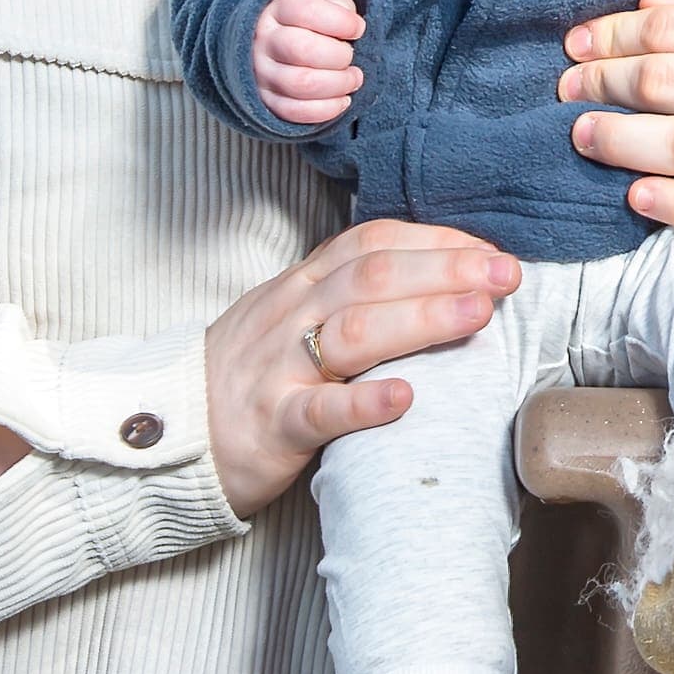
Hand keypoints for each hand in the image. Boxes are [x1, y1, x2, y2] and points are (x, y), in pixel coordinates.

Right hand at [203, 219, 516, 515]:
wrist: (168, 433)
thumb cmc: (248, 376)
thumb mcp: (291, 318)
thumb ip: (348, 297)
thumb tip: (437, 281)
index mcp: (303, 286)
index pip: (373, 243)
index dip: (436, 240)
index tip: (491, 250)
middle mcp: (292, 316)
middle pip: (373, 276)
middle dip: (446, 269)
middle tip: (506, 274)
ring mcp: (279, 369)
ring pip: (353, 332)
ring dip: (421, 319)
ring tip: (477, 316)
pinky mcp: (271, 426)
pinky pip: (318, 412)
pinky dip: (364, 403)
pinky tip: (407, 398)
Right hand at [253, 0, 364, 127]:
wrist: (282, 37)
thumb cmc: (313, 18)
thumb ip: (339, 3)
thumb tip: (351, 25)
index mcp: (279, 7)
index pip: (306, 10)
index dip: (341, 22)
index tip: (358, 28)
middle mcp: (265, 38)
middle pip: (302, 49)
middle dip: (339, 56)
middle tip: (351, 56)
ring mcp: (262, 71)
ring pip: (301, 84)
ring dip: (338, 84)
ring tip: (353, 78)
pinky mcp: (266, 99)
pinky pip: (293, 111)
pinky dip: (326, 109)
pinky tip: (342, 99)